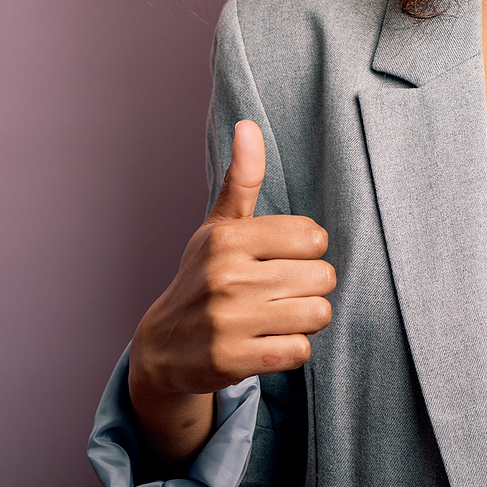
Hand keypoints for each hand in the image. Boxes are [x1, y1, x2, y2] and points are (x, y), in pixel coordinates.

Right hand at [127, 120, 334, 465]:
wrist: (163, 346)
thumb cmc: (204, 276)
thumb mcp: (220, 226)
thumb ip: (243, 178)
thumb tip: (247, 125)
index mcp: (229, 238)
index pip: (313, 237)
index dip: (308, 251)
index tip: (283, 259)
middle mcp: (226, 276)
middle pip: (323, 277)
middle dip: (311, 288)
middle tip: (281, 292)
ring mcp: (227, 320)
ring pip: (317, 314)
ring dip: (305, 319)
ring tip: (277, 316)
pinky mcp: (231, 361)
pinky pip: (300, 351)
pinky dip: (293, 350)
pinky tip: (268, 343)